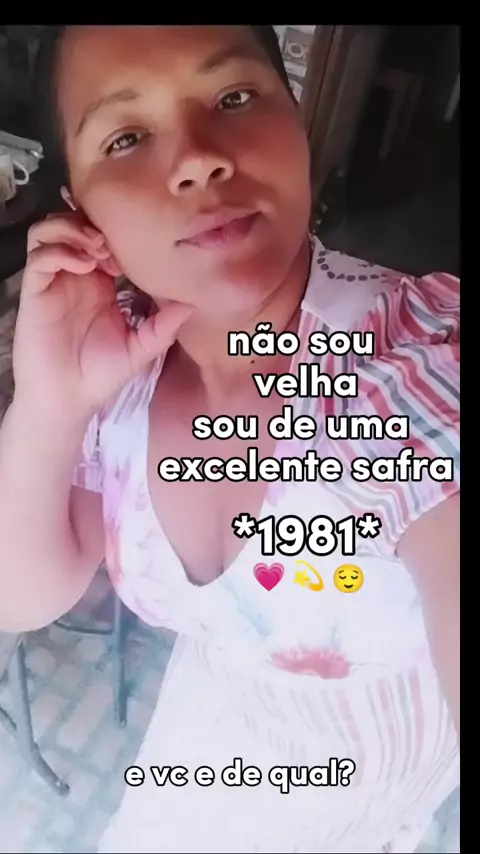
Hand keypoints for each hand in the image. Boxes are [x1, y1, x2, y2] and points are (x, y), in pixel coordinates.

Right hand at [12, 212, 191, 419]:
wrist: (69, 399)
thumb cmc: (100, 375)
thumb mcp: (142, 348)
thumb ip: (164, 326)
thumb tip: (193, 304)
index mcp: (100, 283)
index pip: (102, 237)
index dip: (116, 232)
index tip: (135, 248)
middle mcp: (75, 276)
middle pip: (73, 223)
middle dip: (92, 222)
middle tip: (112, 244)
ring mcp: (53, 282)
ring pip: (50, 231)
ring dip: (74, 230)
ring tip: (98, 250)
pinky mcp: (35, 292)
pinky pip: (39, 257)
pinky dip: (60, 252)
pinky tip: (83, 267)